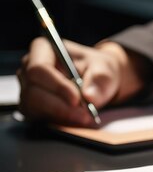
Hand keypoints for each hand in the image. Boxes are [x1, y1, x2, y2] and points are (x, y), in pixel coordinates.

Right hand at [17, 39, 143, 125]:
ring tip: (85, 118)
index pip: (39, 69)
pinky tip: (77, 120)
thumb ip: (99, 80)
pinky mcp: (32, 107)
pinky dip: (59, 121)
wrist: (98, 82)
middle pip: (33, 92)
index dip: (57, 86)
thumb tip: (89, 96)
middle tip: (85, 115)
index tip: (77, 99)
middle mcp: (29, 68)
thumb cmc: (98, 69)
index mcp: (43, 49)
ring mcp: (28, 88)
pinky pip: (39, 118)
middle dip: (60, 106)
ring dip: (60, 116)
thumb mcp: (105, 69)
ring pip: (34, 107)